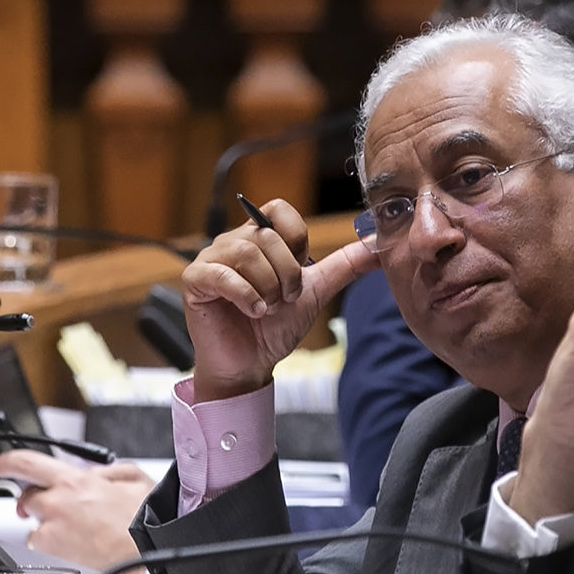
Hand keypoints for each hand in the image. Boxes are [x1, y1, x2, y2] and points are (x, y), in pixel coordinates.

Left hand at [0, 451, 154, 573]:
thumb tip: (94, 474)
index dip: (8, 462)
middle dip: (36, 504)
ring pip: (35, 529)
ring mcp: (52, 535)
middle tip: (56, 511)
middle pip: (27, 500)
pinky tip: (78, 552)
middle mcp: (56, 506)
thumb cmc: (145, 520)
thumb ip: (107, 471)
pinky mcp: (53, 558)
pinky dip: (56, 552)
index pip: (27, 463)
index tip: (0, 466)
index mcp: (74, 482)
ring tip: (79, 537)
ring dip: (50, 530)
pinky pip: (44, 553)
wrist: (151, 554)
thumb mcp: (133, 479)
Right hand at [182, 199, 379, 402]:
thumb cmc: (275, 328)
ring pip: (246, 253)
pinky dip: (247, 296)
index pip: (278, 209)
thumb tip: (378, 246)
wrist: (250, 364)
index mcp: (259, 238)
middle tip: (285, 300)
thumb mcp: (315, 291)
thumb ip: (343, 266)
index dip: (295, 239)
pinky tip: (254, 312)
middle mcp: (233, 242)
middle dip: (286, 274)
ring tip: (268, 308)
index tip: (299, 270)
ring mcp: (211, 259)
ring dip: (268, 287)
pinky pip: (223, 275)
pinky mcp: (196, 281)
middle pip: (266, 235)